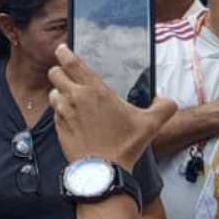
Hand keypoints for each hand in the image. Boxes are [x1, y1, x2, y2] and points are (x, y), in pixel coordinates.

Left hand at [48, 44, 175, 169]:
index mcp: (95, 90)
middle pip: (55, 73)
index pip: (72, 63)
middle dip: (59, 71)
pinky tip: (72, 117)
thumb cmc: (125, 144)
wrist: (103, 169)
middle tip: (67, 75)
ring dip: (59, 92)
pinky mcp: (57, 126)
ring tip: (71, 98)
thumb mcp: (150, 124)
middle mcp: (74, 97)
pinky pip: (54, 112)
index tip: (62, 49)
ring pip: (52, 92)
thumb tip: (166, 101)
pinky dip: (60, 110)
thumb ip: (163, 108)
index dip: (64, 53)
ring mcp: (63, 112)